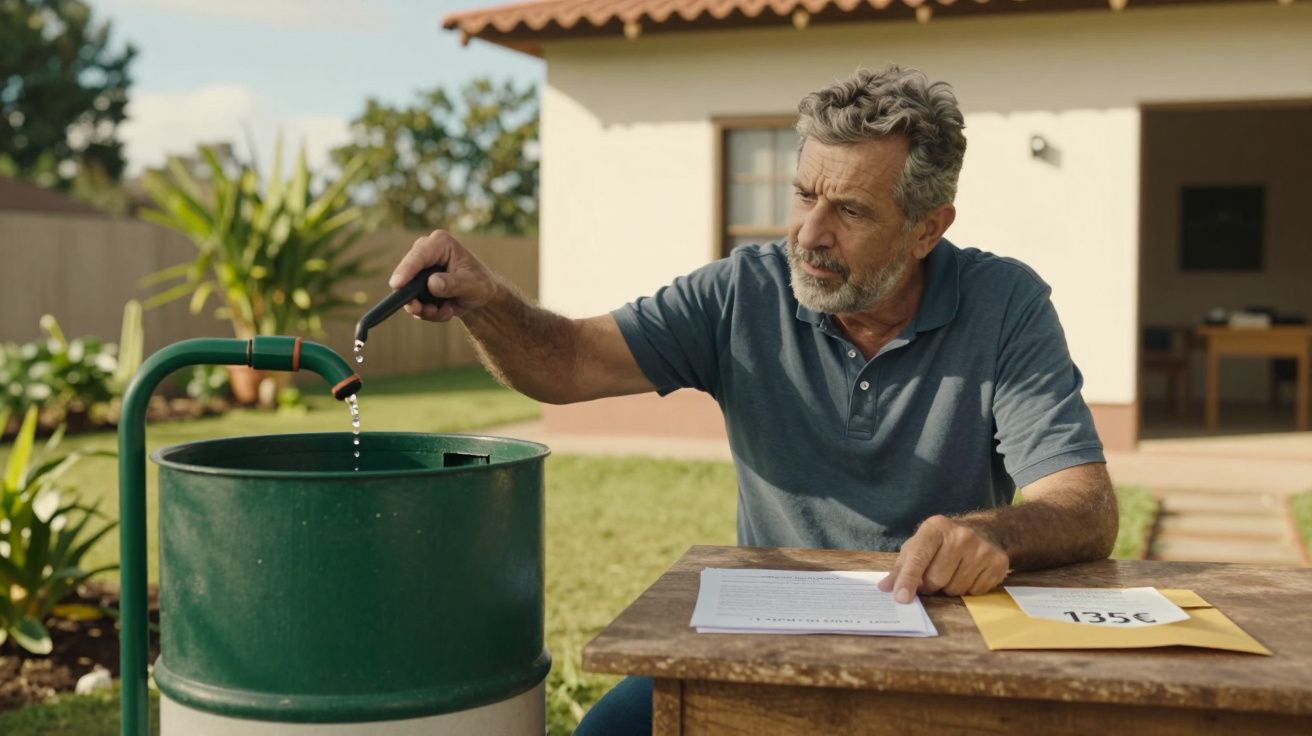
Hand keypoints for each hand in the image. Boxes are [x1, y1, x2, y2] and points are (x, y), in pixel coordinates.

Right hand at [389, 230, 497, 321]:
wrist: (480, 297)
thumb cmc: (480, 284)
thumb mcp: (472, 285)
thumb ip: (453, 284)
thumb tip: (432, 284)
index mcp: (440, 243)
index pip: (419, 255)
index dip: (406, 270)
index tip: (397, 285)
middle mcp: (425, 253)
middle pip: (406, 273)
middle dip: (413, 295)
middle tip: (420, 310)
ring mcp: (419, 270)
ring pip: (408, 292)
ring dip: (424, 308)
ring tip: (445, 311)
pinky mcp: (416, 286)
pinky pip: (414, 303)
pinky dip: (428, 312)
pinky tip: (446, 310)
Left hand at [877, 515, 1008, 602]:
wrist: (983, 531)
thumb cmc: (942, 542)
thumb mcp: (918, 546)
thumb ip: (901, 567)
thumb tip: (885, 588)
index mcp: (935, 527)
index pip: (919, 557)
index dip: (908, 579)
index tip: (901, 598)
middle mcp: (961, 535)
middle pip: (937, 579)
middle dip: (930, 586)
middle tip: (932, 578)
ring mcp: (982, 548)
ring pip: (956, 589)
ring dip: (949, 588)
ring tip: (952, 573)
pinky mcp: (998, 562)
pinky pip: (975, 592)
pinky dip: (967, 589)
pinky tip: (968, 574)